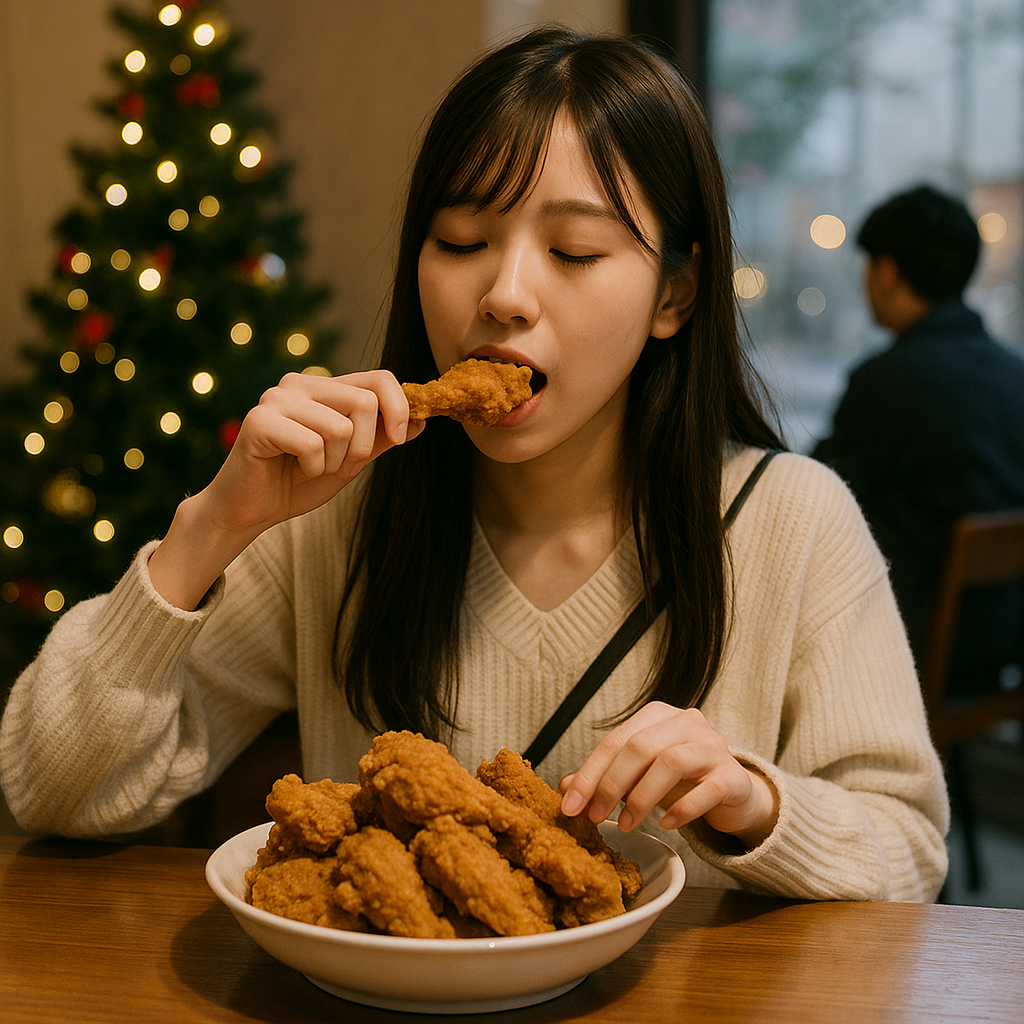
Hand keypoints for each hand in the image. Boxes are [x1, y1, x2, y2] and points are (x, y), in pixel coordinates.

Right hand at [149, 370, 423, 608]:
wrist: (251, 510)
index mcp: (325, 387)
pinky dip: (312, 468)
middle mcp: (301, 383)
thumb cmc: (298, 482)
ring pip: (341, 427)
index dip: (399, 408)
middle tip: (337, 464)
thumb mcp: (352, 460)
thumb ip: (382, 438)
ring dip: (334, 462)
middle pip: (365, 402)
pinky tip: (290, 468)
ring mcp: (278, 398)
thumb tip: (423, 420)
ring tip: (309, 467)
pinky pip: (313, 445)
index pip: (379, 378)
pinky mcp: (260, 420)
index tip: (399, 438)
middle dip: (363, 446)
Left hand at [559, 701, 778, 846]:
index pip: (615, 740)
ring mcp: (713, 746)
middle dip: (611, 785)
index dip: (589, 773)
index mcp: (658, 715)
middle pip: (640, 747)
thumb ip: (605, 777)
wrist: (733, 792)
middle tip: (595, 817)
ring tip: (626, 824)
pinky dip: (683, 808)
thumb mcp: (639, 775)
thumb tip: (565, 786)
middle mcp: (687, 722)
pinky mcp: (733, 775)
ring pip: (670, 762)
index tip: (570, 804)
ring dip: (642, 798)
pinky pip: (707, 789)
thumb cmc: (680, 779)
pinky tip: (667, 825)